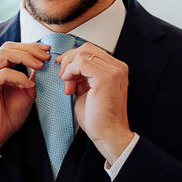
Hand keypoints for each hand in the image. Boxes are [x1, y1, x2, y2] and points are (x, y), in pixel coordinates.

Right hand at [0, 41, 52, 155]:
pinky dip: (19, 76)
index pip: (11, 48)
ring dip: (26, 57)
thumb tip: (43, 63)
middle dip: (30, 49)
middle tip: (46, 56)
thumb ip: (32, 77)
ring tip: (40, 66)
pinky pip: (4, 73)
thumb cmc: (7, 116)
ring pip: (5, 54)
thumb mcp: (26, 91)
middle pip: (8, 47)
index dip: (30, 46)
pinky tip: (29, 85)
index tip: (47, 51)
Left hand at [56, 43, 134, 164]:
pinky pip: (81, 62)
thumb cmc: (99, 118)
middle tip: (63, 77)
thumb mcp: (87, 91)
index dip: (73, 58)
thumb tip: (68, 68)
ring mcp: (113, 71)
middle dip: (69, 60)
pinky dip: (70, 72)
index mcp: (115, 70)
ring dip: (69, 68)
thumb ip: (81, 77)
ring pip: (82, 53)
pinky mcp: (105, 77)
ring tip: (68, 86)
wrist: (108, 134)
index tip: (64, 70)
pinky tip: (69, 86)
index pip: (91, 51)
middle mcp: (118, 67)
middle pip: (86, 48)